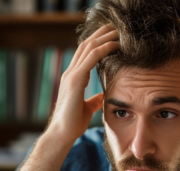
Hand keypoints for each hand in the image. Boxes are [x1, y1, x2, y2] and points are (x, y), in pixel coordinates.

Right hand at [46, 23, 119, 143]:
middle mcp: (70, 73)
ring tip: (117, 31)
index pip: (84, 54)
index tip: (110, 37)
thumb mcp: (86, 109)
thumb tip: (102, 96)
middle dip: (100, 35)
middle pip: (85, 45)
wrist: (62, 134)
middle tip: (114, 27)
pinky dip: (104, 48)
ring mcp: (71, 75)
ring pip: (88, 47)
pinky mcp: (75, 80)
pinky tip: (115, 45)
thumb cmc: (72, 125)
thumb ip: (93, 100)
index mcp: (72, 79)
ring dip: (104, 37)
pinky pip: (91, 57)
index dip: (96, 43)